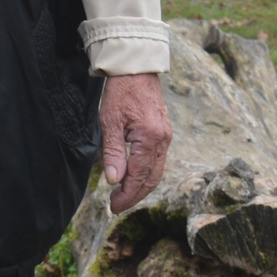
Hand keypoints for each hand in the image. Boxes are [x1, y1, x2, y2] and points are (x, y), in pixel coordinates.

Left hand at [99, 72, 171, 212]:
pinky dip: (146, 174)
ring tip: (122, 196)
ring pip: (156, 171)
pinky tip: (133, 178)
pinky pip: (158, 161)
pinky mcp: (164, 133)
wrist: (136, 69)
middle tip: (116, 206)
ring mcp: (166, 137)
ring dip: (141, 187)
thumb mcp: (110, 121)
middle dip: (134, 195)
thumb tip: (114, 180)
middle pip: (152, 179)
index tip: (113, 207)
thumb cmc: (120, 92)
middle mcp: (163, 140)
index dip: (127, 195)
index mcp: (150, 138)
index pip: (139, 176)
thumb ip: (113, 152)